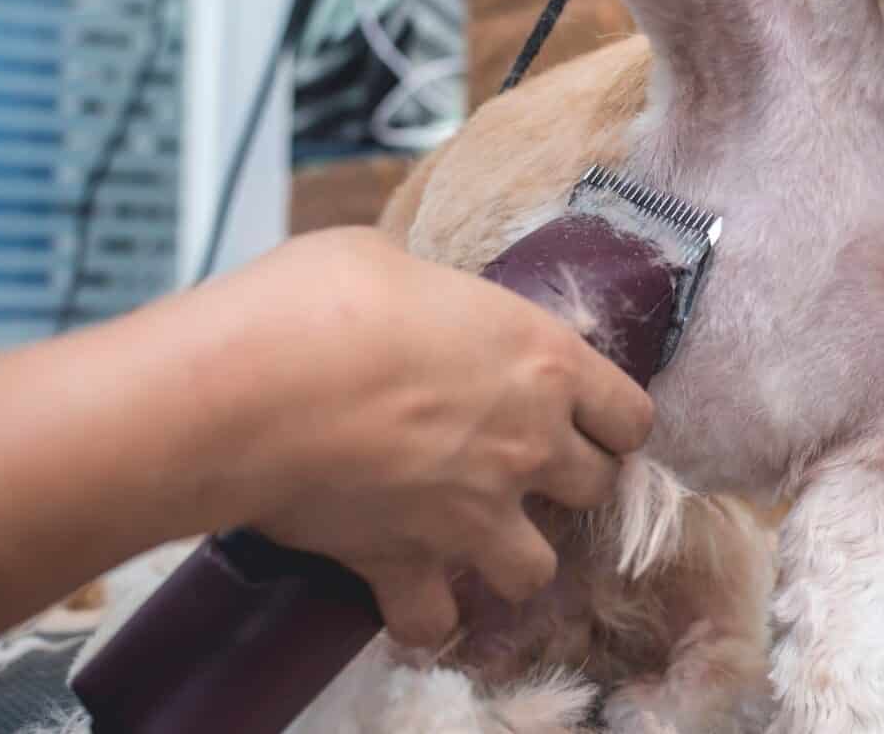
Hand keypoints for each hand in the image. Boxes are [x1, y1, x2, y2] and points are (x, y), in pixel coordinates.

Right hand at [188, 228, 653, 649]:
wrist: (254, 382)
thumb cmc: (324, 302)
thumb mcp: (398, 263)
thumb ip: (436, 302)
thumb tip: (418, 303)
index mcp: (542, 361)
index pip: (629, 415)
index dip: (609, 420)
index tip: (581, 417)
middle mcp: (527, 444)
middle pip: (596, 487)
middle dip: (564, 480)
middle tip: (515, 464)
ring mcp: (474, 514)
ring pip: (536, 571)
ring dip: (509, 557)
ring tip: (472, 534)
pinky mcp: (406, 563)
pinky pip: (433, 620)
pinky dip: (422, 612)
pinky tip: (404, 587)